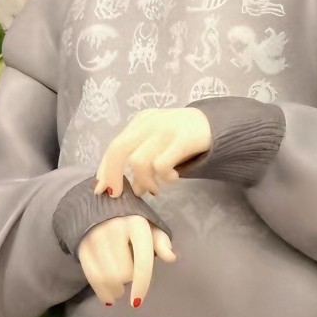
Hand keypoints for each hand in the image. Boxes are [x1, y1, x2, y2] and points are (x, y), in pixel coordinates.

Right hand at [76, 213, 176, 307]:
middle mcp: (114, 229)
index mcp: (136, 224)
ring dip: (114, 290)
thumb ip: (161, 242)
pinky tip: (108, 296)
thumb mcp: (150, 227)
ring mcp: (95, 238)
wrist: (100, 209)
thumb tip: (171, 257)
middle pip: (123, 274)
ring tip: (119, 290)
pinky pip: (92, 278)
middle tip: (129, 276)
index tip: (137, 302)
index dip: (141, 284)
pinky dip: (101, 292)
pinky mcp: (82, 248)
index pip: (141, 261)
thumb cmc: (131, 222)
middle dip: (128, 280)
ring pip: (106, 279)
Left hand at [94, 107, 212, 197]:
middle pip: (119, 149)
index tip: (101, 188)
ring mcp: (166, 129)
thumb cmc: (183, 138)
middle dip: (113, 175)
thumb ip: (144, 162)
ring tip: (154, 189)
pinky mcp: (183, 138)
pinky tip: (172, 178)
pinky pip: (161, 165)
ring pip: (139, 161)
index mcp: (140, 122)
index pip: (114, 145)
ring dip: (144, 181)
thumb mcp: (159, 145)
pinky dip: (163, 177)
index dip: (104, 168)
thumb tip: (134, 189)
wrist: (216, 124)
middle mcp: (149, 122)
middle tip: (117, 194)